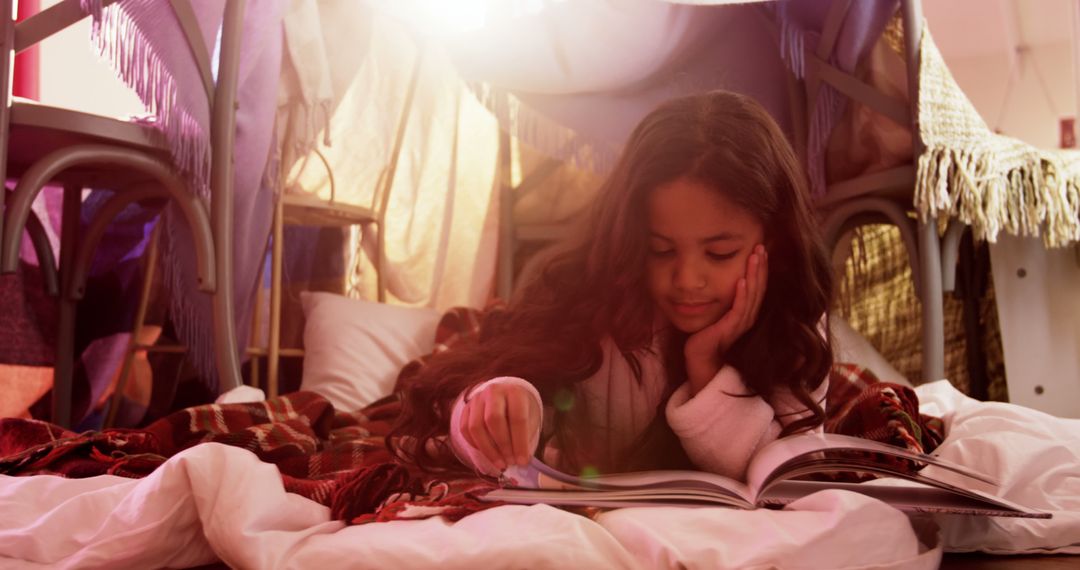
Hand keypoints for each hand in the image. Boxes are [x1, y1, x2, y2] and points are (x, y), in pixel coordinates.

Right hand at [460, 382, 541, 470]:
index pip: (517, 418)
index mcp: (515, 392)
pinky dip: (475, 446)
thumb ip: (525, 438)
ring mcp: (477, 399)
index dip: (520, 442)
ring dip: (488, 450)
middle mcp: (494, 391)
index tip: (522, 461)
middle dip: (502, 445)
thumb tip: (520, 462)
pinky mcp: (466, 408)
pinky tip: (488, 454)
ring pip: (476, 426)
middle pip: (493, 420)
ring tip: (500, 463)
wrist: (505, 398)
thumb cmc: (520, 412)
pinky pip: (465, 429)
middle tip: (510, 462)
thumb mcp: (530, 419)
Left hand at [684, 244, 767, 394]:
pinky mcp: (730, 329)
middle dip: (760, 267)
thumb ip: (724, 300)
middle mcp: (747, 317)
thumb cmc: (705, 335)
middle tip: (761, 247)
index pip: (757, 287)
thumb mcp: (717, 313)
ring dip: (754, 275)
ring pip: (752, 295)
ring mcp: (740, 323)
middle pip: (759, 288)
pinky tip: (742, 280)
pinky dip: (741, 294)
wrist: (699, 358)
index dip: (760, 269)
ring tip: (755, 257)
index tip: (760, 250)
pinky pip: (739, 309)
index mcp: (745, 313)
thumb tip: (723, 279)